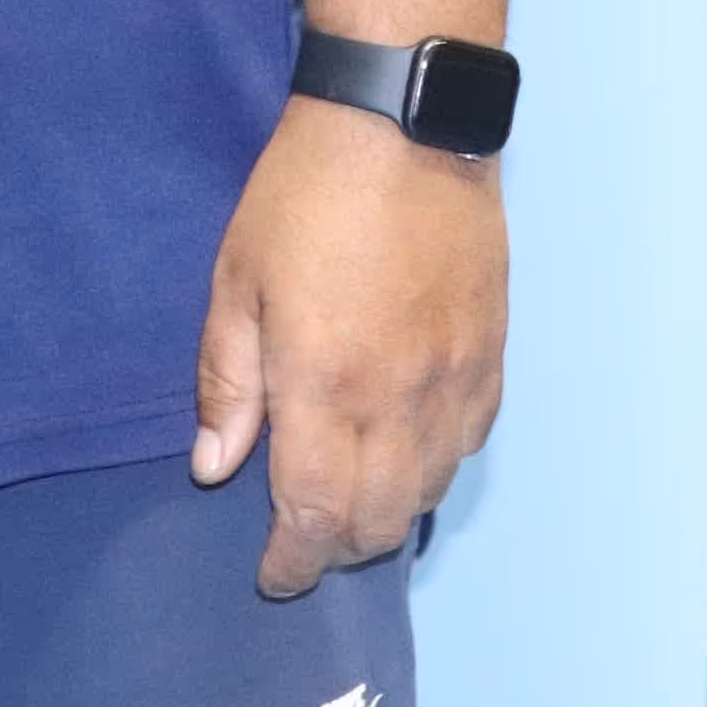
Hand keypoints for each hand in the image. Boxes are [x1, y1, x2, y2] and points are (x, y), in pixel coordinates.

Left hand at [192, 92, 507, 594]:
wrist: (405, 129)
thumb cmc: (303, 196)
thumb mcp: (236, 280)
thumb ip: (226, 382)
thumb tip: (215, 468)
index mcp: (327, 387)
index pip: (315, 513)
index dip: (294, 560)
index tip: (273, 577)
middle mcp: (401, 402)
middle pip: (378, 519)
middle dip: (338, 548)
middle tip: (305, 545)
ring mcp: (455, 384)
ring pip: (429, 491)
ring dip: (387, 516)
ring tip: (349, 509)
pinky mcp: (492, 359)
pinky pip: (468, 446)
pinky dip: (434, 472)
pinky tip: (407, 459)